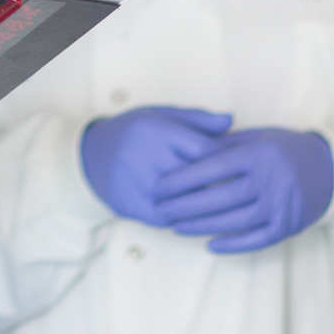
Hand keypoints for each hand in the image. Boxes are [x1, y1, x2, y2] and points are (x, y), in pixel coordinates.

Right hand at [79, 106, 232, 225]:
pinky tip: (196, 217)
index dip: (227, 161)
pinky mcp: (130, 204)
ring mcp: (135, 182)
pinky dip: (184, 219)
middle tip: (242, 192)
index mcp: (157, 130)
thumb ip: (198, 119)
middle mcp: (145, 154)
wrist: (91, 154)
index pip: (204, 150)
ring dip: (205, 207)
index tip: (242, 167)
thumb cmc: (136, 131)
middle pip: (196, 179)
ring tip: (226, 208)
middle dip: (221, 186)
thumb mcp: (163, 115)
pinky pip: (167, 218)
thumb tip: (231, 120)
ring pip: (184, 202)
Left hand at [152, 126, 333, 253]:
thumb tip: (187, 147)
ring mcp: (279, 205)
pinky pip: (256, 239)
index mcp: (256, 154)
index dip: (182, 178)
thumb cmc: (284, 148)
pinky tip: (209, 244)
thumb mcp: (256, 136)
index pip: (211, 167)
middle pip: (218, 197)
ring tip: (176, 226)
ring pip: (233, 221)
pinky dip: (232, 244)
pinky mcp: (287, 226)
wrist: (330, 169)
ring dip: (201, 226)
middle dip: (184, 205)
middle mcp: (268, 180)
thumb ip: (224, 142)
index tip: (159, 185)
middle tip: (160, 209)